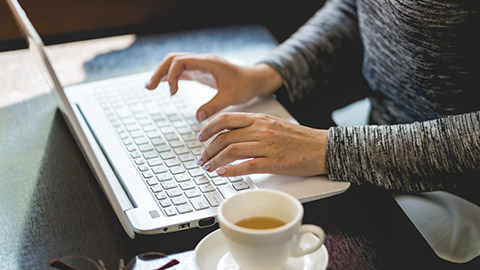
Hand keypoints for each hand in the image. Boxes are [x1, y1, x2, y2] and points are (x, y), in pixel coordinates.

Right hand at [145, 53, 281, 121]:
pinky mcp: (200, 73)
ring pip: (175, 63)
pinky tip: (163, 86)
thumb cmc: (245, 85)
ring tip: (150, 87)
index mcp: (208, 63)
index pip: (181, 61)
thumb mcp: (231, 97)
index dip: (172, 76)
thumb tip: (197, 118)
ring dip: (162, 73)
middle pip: (173, 59)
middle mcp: (202, 61)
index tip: (172, 94)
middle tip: (150, 88)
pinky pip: (181, 71)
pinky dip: (170, 77)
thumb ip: (214, 106)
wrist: (254, 79)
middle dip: (159, 72)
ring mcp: (200, 66)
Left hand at [197, 112, 328, 176]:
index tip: (200, 138)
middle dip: (208, 150)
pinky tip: (222, 174)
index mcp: (260, 119)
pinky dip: (230, 171)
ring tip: (209, 168)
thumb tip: (231, 135)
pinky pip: (245, 166)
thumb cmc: (298, 138)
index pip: (225, 119)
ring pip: (231, 152)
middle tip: (202, 159)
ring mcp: (266, 146)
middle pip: (224, 138)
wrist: (322, 147)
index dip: (208, 129)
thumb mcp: (273, 124)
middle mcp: (261, 130)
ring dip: (215, 161)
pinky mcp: (273, 162)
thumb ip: (253, 127)